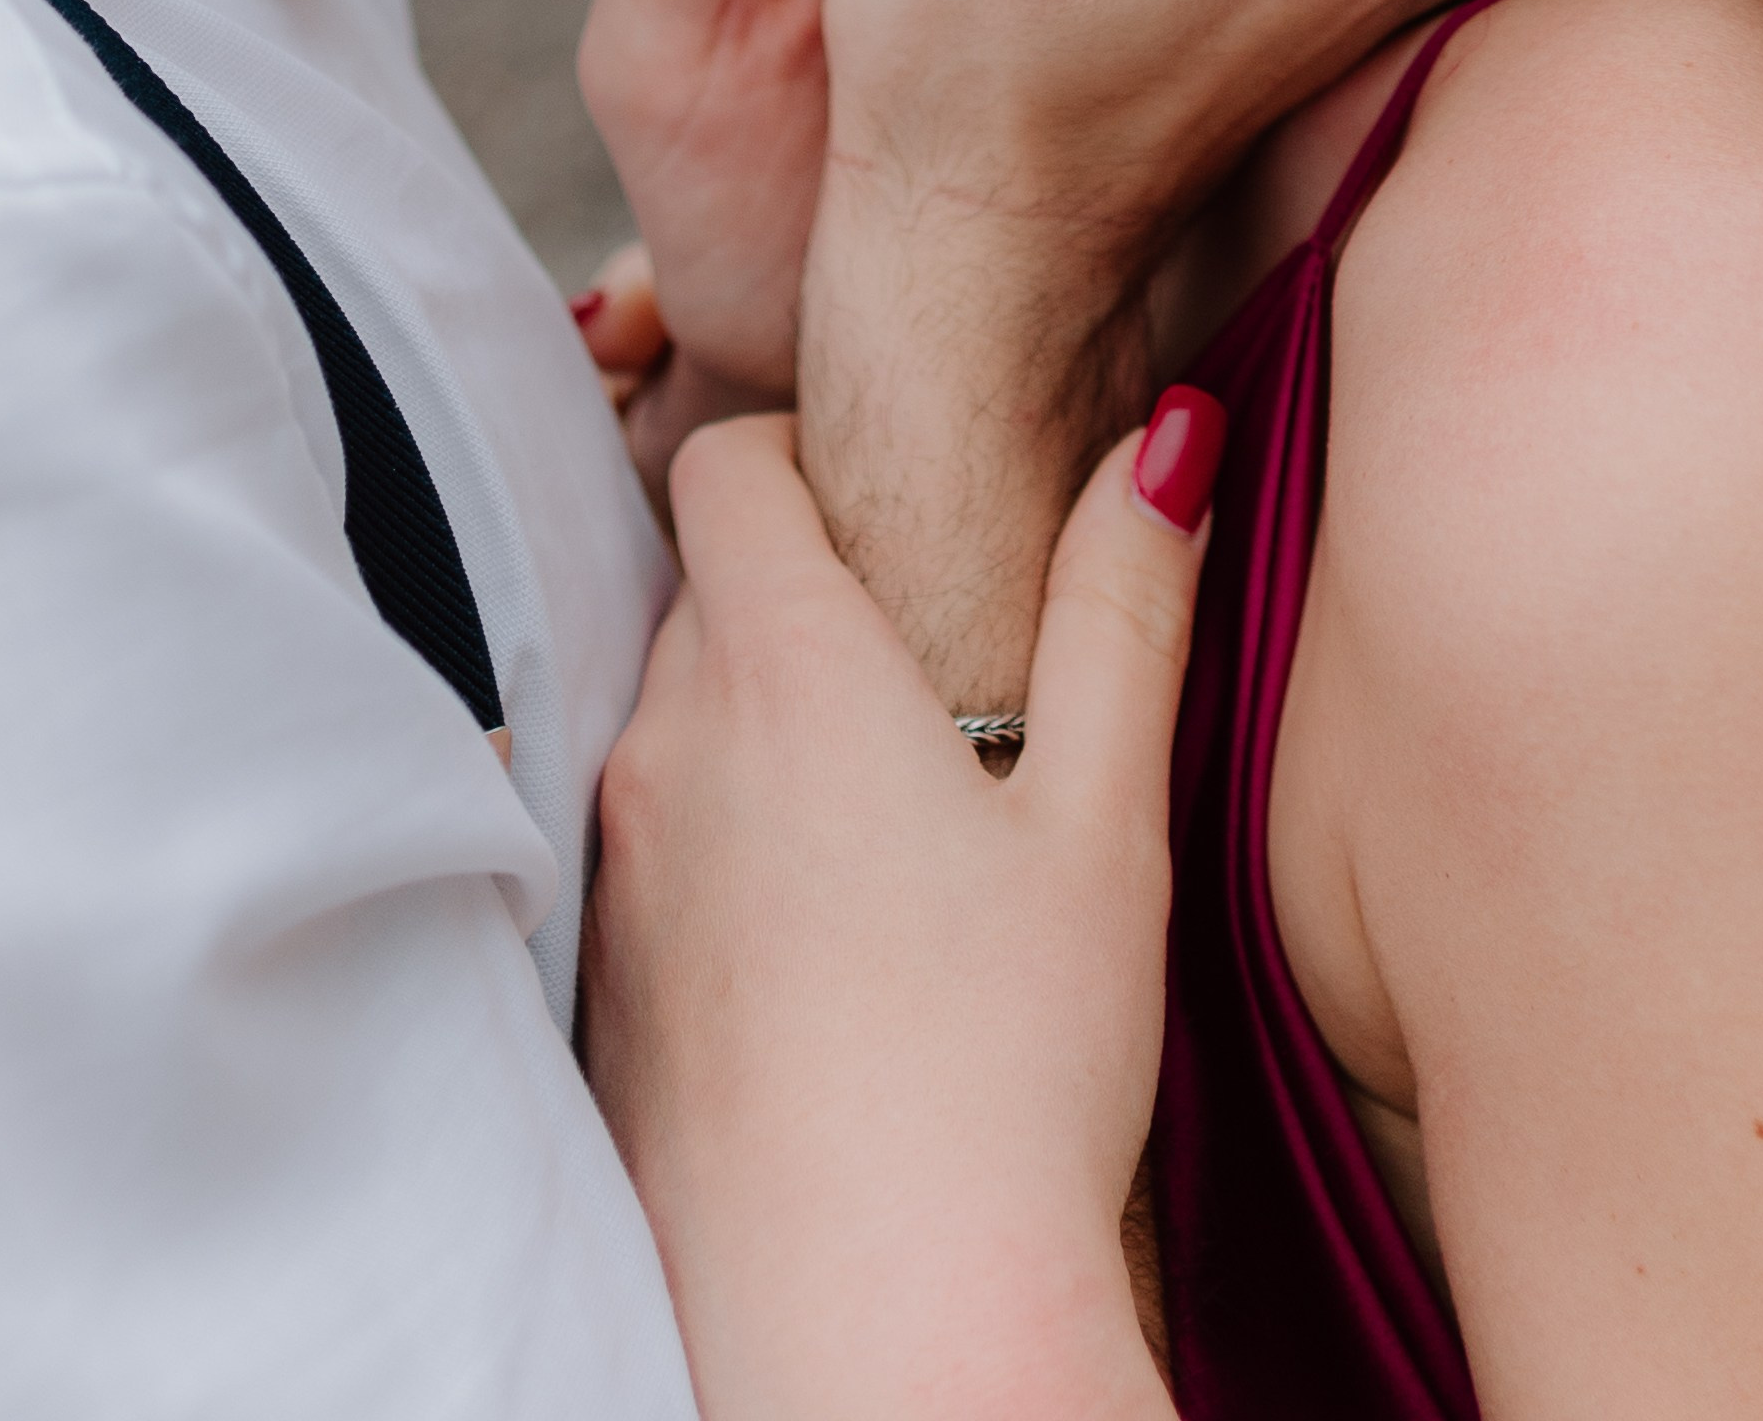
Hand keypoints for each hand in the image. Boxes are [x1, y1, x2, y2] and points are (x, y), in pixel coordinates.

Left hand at [583, 400, 1217, 1420]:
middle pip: (699, 592)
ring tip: (888, 827)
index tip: (879, 503)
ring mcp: (615, 874)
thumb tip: (1162, 435)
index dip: (793, 453)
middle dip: (795, 598)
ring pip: (671, 727)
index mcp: (784, 672)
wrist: (875, 1326)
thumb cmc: (1013, 1075)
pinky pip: (644, 858)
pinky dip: (719, 857)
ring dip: (757, 734)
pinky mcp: (600, 990)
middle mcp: (668, 748)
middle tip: (927, 676)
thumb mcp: (1108, 820)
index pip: (724, 465)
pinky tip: (824, 954)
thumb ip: (1124, 607)